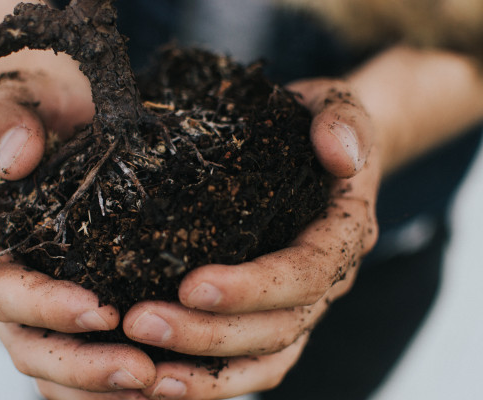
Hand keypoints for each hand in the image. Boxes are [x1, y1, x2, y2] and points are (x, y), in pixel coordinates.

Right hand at [0, 58, 156, 396]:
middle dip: (83, 366)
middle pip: (32, 346)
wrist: (68, 117)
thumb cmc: (42, 112)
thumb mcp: (22, 103)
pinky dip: (117, 383)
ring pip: (60, 368)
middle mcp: (8, 286)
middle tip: (140, 371)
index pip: (4, 292)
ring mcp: (44, 305)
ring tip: (156, 386)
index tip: (100, 309)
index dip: (45, 307)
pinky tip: (163, 383)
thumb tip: (16, 158)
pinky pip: (91, 358)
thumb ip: (9, 124)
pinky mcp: (81, 310)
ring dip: (103, 388)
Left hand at [119, 79, 379, 398]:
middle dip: (208, 334)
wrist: (321, 150)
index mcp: (341, 234)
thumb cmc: (316, 126)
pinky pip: (249, 364)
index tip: (191, 285)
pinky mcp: (273, 315)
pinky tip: (160, 382)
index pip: (304, 273)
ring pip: (263, 360)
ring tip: (144, 375)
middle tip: (141, 323)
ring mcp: (300, 305)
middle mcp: (325, 281)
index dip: (252, 288)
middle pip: (277, 328)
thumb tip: (338, 153)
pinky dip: (209, 381)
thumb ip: (342, 121)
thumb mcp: (334, 105)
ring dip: (205, 375)